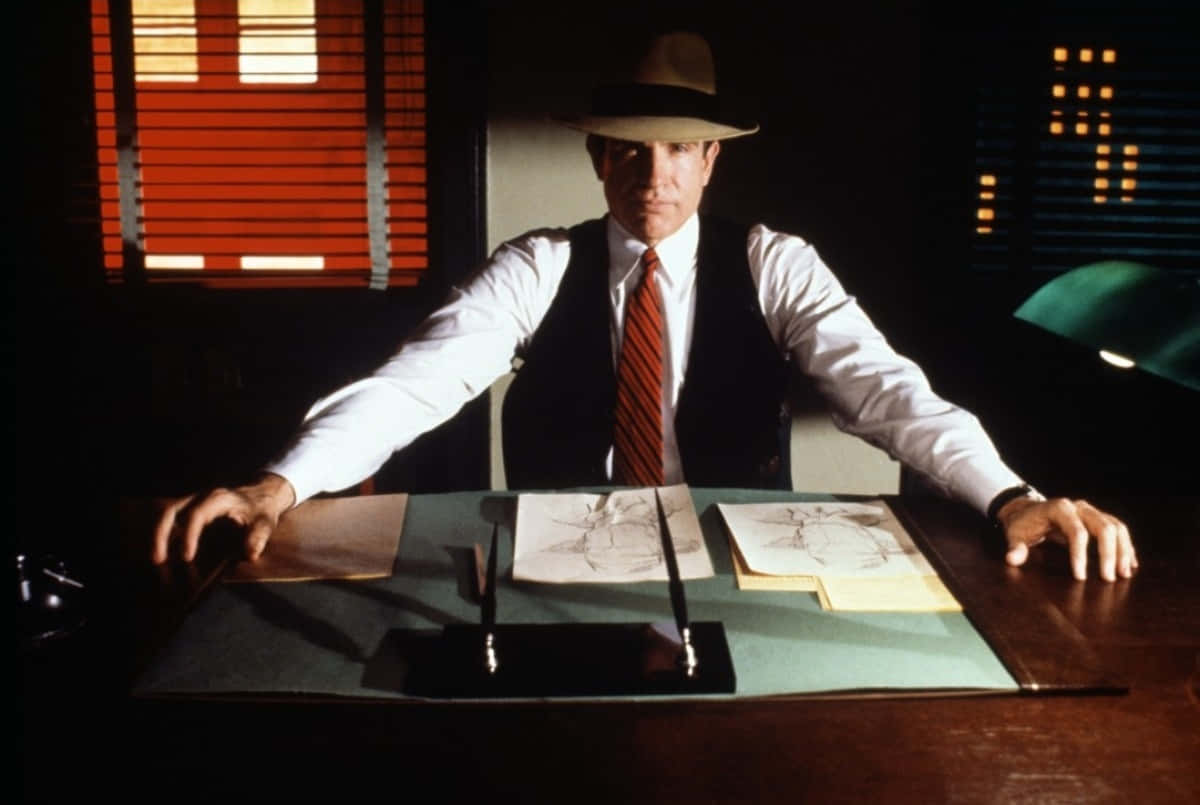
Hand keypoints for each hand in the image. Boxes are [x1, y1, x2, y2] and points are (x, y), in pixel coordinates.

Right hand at [152, 473, 295, 564]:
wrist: (262, 493)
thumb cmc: (261, 508)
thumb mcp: (265, 521)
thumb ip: (258, 536)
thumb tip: (251, 554)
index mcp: (218, 499)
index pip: (196, 515)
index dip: (189, 536)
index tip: (187, 557)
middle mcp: (201, 498)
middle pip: (171, 511)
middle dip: (160, 535)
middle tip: (157, 560)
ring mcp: (193, 503)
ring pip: (167, 516)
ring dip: (159, 538)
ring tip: (157, 563)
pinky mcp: (191, 511)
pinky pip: (172, 523)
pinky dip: (166, 539)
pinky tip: (166, 559)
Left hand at [998, 495, 1136, 581]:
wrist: (1027, 510)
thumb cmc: (1022, 524)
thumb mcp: (1014, 534)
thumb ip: (1015, 547)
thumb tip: (1012, 559)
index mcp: (1059, 508)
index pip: (1077, 531)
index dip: (1080, 555)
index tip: (1080, 578)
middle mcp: (1079, 507)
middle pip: (1104, 527)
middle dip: (1109, 554)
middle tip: (1108, 579)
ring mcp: (1090, 511)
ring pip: (1116, 527)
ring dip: (1123, 551)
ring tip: (1124, 574)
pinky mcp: (1098, 518)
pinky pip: (1118, 529)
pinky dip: (1126, 546)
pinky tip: (1130, 564)